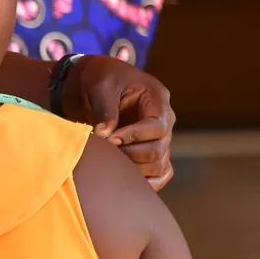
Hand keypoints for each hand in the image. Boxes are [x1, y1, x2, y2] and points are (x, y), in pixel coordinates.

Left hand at [75, 56, 176, 189]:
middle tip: (103, 151)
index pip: (157, 127)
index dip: (134, 136)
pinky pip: (160, 174)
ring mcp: (161, 138)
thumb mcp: (99, 86)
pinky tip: (122, 177)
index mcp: (157, 99)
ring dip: (134, 169)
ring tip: (108, 161)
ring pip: (159, 165)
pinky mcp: (152, 151)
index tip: (109, 138)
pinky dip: (145, 181)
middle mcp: (165, 120)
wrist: (94, 82)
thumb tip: (104, 135)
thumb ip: (104, 109)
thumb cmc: (99, 78)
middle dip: (130, 154)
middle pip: (158, 150)